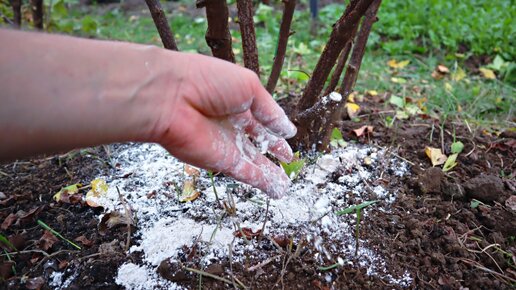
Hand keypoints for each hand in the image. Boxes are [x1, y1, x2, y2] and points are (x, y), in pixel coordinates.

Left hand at [150, 53, 296, 197]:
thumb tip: (288, 130)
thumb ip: (269, 111)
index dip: (275, 129)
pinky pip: (246, 173)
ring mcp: (225, 144)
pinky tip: (277, 190)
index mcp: (236, 101)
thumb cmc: (207, 82)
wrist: (171, 97)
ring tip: (285, 186)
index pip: (259, 118)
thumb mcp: (248, 86)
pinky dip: (262, 182)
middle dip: (272, 153)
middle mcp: (230, 124)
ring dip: (269, 174)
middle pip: (255, 143)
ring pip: (253, 162)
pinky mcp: (220, 162)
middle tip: (289, 163)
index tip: (288, 139)